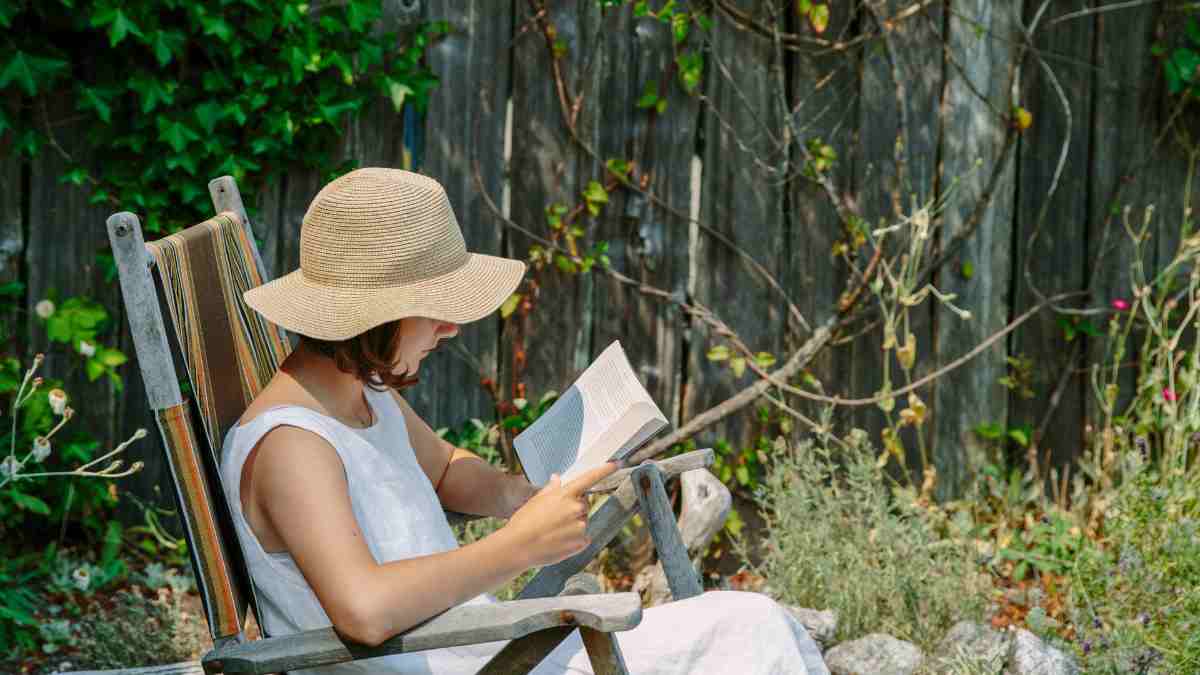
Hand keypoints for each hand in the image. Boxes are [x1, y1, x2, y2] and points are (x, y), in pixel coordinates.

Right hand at [502, 462, 619, 568]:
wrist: (518, 547)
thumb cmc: (524, 521)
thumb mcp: (536, 500)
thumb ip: (551, 488)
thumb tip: (557, 478)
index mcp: (565, 494)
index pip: (590, 478)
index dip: (605, 469)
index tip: (617, 463)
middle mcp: (577, 509)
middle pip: (584, 504)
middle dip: (573, 509)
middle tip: (554, 517)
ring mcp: (580, 526)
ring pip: (582, 522)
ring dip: (573, 525)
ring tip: (553, 532)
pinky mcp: (581, 543)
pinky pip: (583, 538)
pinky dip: (574, 540)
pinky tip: (558, 542)